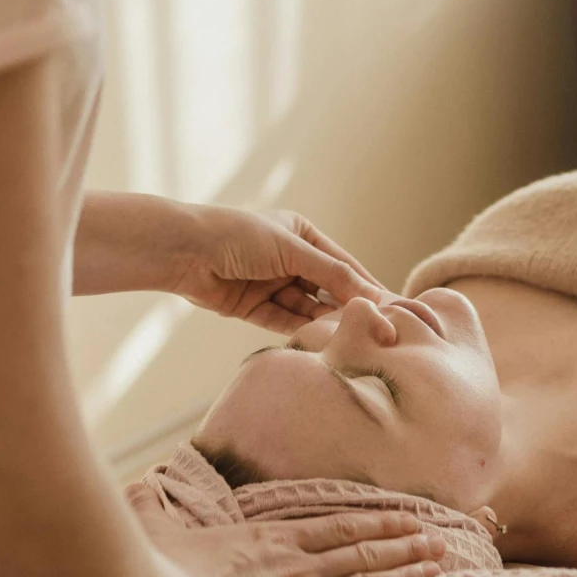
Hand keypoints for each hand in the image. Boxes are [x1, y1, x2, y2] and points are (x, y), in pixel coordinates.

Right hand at [135, 497, 445, 576]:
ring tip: (438, 568)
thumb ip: (151, 505)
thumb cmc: (155, 570)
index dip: (376, 520)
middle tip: (440, 542)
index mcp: (268, 538)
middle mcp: (294, 566)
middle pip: (362, 551)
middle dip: (404, 546)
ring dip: (406, 575)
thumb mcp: (154, 528)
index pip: (336, 525)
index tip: (407, 516)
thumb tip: (136, 486)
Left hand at [163, 204, 387, 330]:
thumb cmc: (239, 236)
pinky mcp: (253, 307)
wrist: (185, 251)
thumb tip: (372, 293)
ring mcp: (270, 284)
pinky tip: (323, 342)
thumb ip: (332, 274)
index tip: (391, 305)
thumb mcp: (292, 250)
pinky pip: (284, 321)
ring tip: (351, 338)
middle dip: (346, 307)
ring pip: (306, 308)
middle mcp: (288, 259)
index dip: (365, 284)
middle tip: (375, 329)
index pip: (342, 263)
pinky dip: (301, 331)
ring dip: (325, 322)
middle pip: (325, 288)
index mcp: (301, 234)